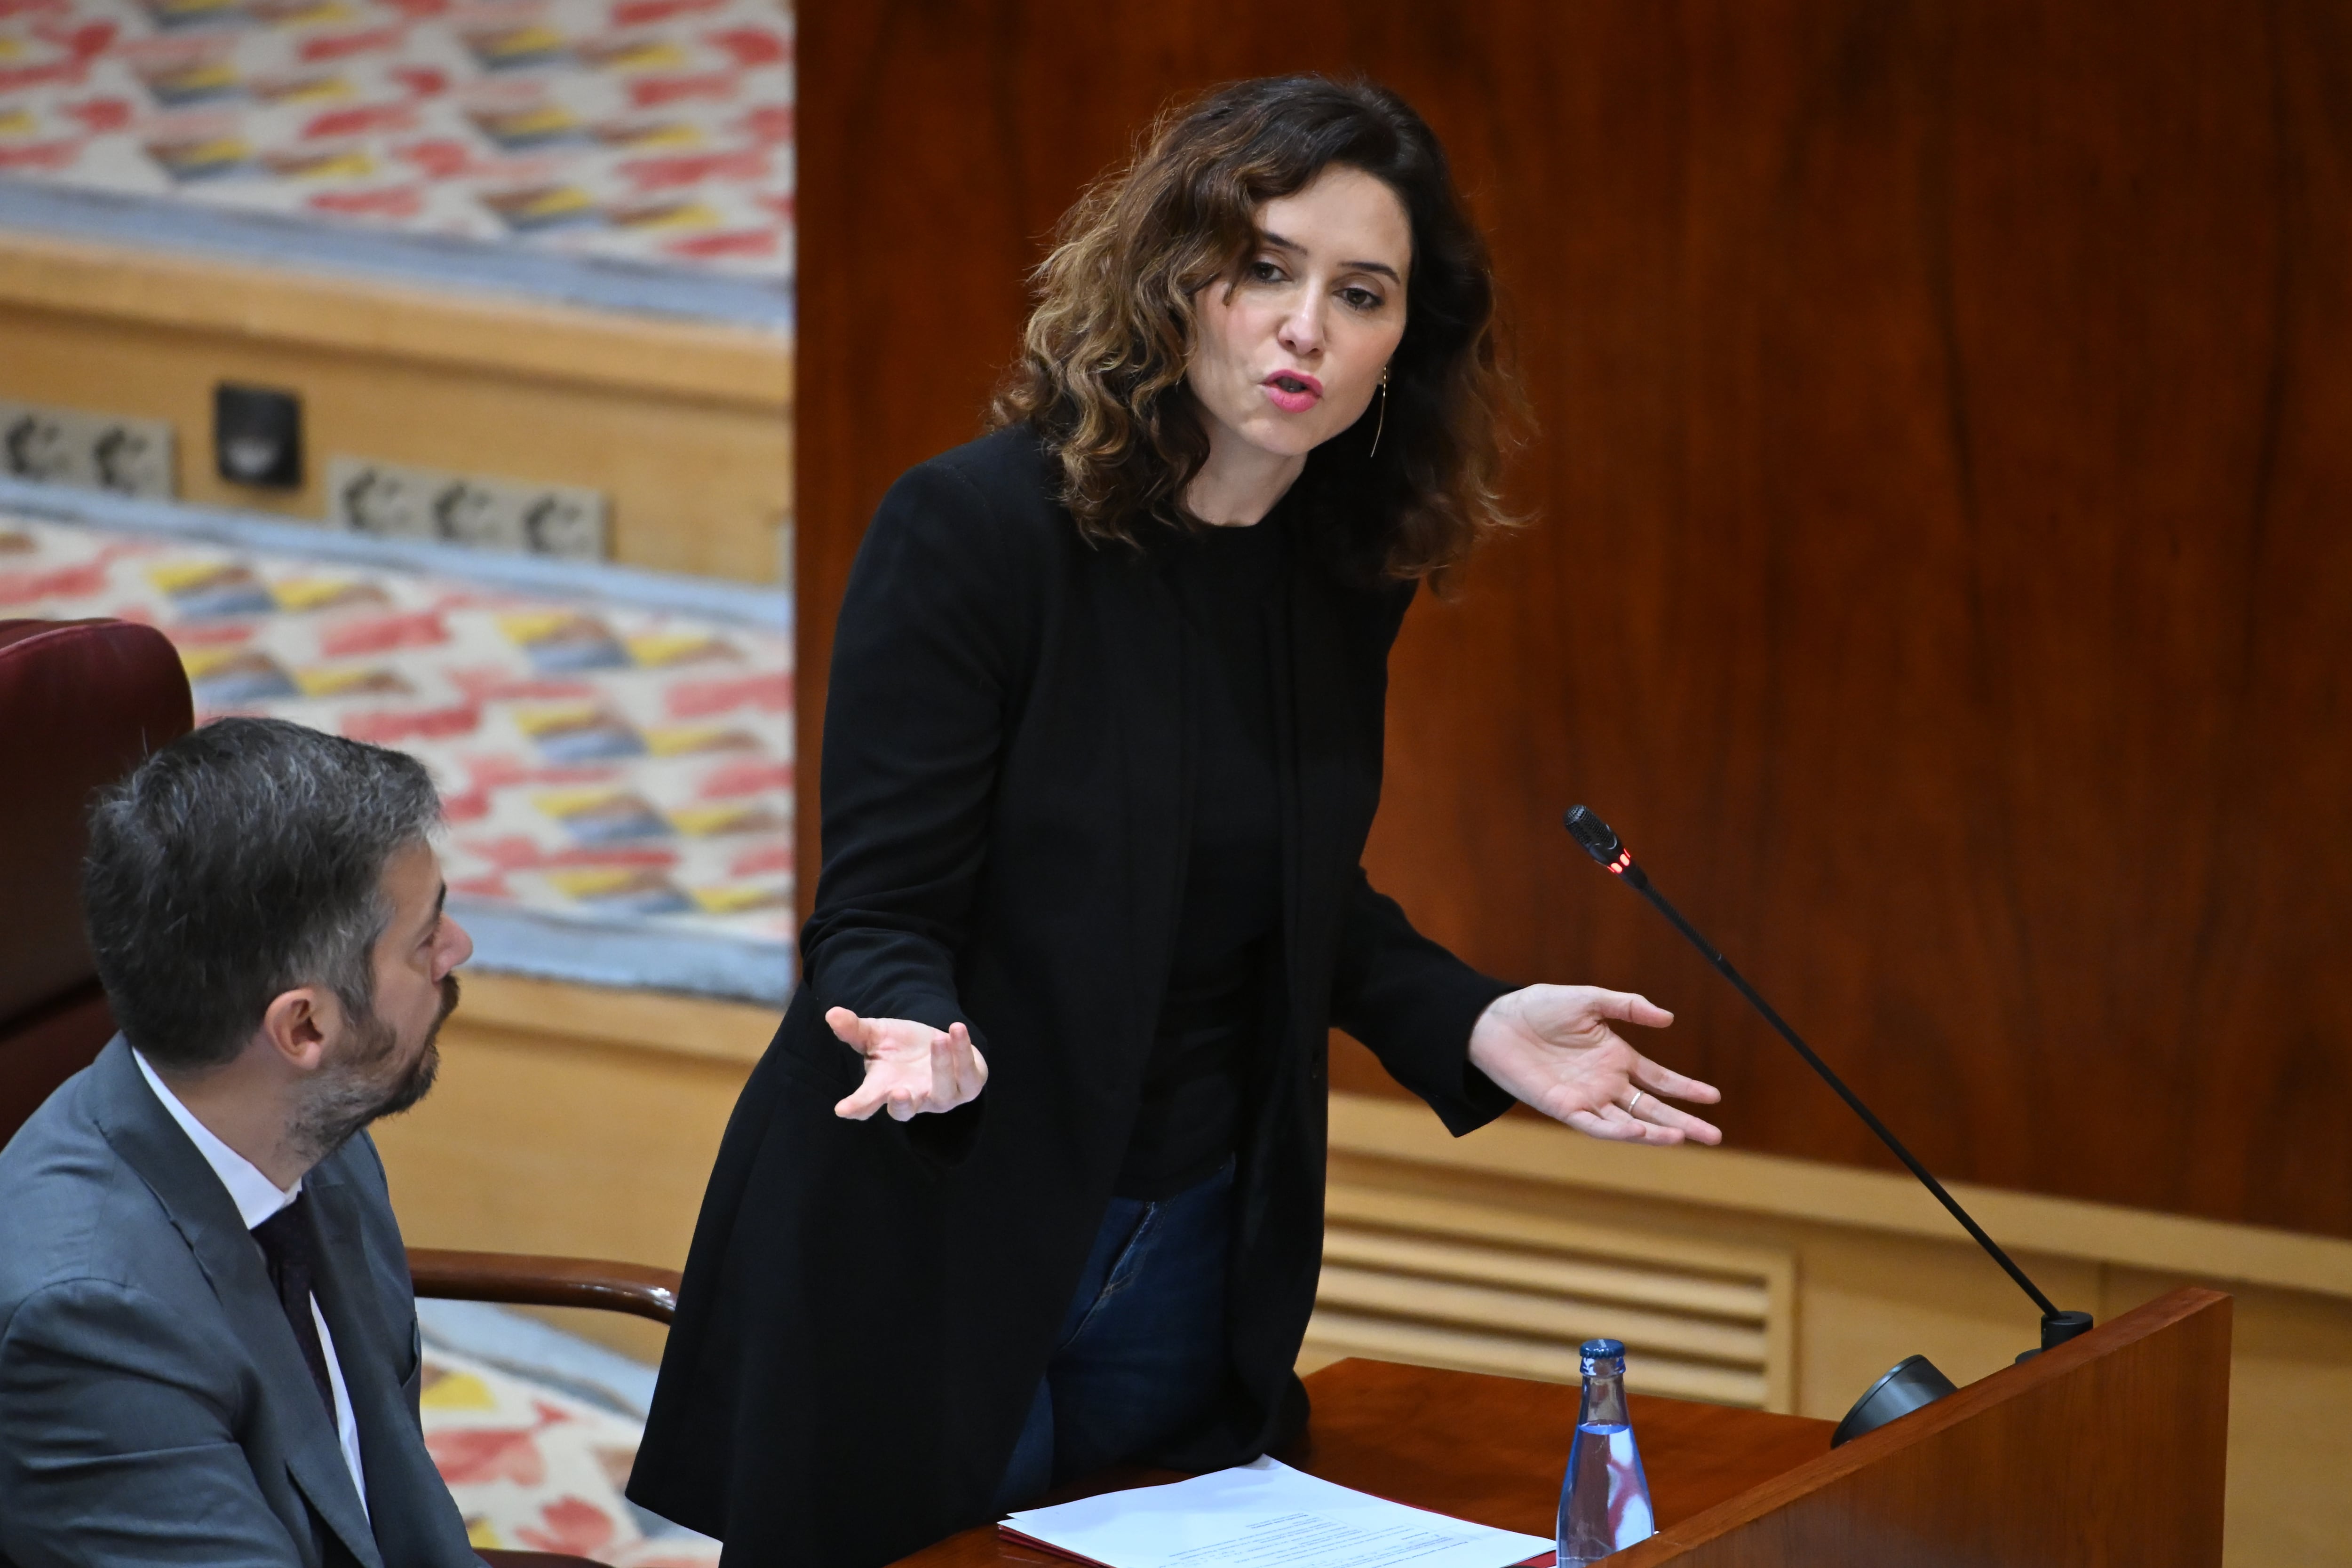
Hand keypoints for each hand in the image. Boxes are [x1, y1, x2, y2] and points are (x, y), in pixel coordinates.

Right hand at [827, 1008, 989, 1121]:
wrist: (941, 1046)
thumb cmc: (902, 1048)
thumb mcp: (877, 1036)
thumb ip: (855, 1030)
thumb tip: (831, 1014)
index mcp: (885, 1089)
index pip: (867, 1103)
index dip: (856, 1106)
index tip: (843, 1109)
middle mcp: (912, 1098)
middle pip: (904, 1111)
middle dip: (901, 1105)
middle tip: (898, 1092)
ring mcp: (941, 1097)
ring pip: (941, 1091)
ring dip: (940, 1064)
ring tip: (938, 1038)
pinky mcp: (967, 1087)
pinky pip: (968, 1074)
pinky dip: (963, 1052)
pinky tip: (956, 1029)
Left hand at [1467, 985, 1721, 1144]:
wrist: (1495, 1021)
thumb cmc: (1540, 1007)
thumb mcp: (1590, 1000)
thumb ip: (1628, 1007)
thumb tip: (1669, 1018)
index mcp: (1617, 1058)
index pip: (1660, 1079)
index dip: (1686, 1089)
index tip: (1715, 1097)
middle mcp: (1606, 1083)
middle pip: (1653, 1107)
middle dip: (1684, 1122)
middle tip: (1714, 1136)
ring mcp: (1586, 1098)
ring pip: (1628, 1122)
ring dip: (1656, 1131)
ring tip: (1683, 1137)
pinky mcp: (1563, 1107)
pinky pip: (1595, 1125)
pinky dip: (1617, 1130)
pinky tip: (1639, 1131)